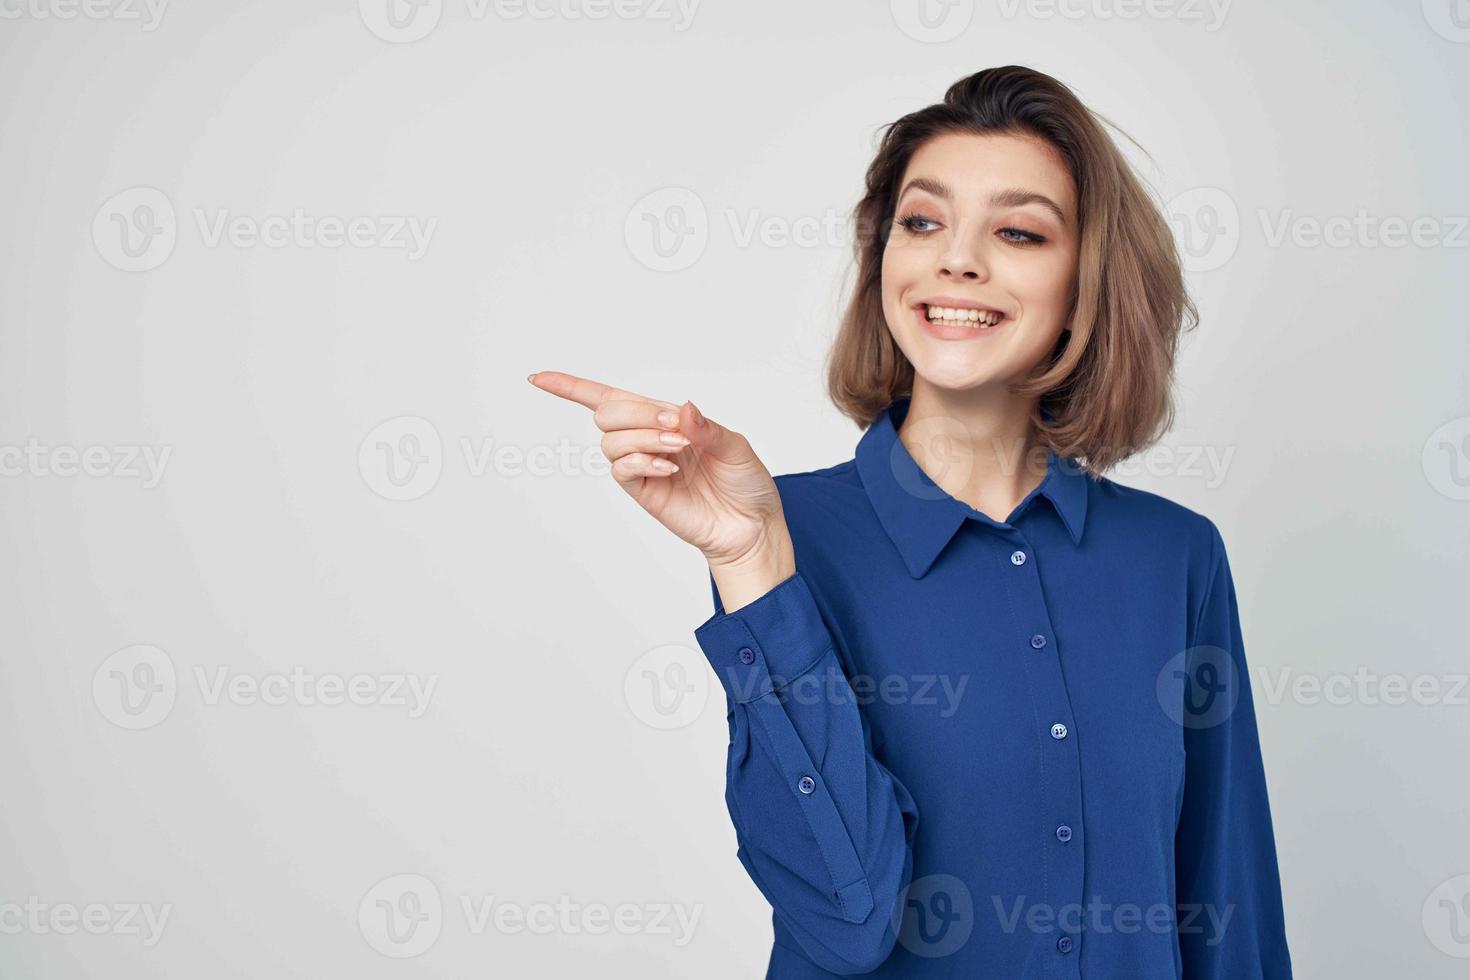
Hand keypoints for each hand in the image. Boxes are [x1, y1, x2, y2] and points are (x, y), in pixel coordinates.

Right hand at [528, 371, 794, 579]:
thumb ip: (705, 426)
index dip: (571, 387)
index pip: (611, 398)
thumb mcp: (734, 444)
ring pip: (611, 440)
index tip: (538, 378)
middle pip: (606, 411)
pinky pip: (621, 469)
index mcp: (665, 419)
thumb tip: (681, 408)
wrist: (752, 526)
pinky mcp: (644, 492)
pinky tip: (668, 466)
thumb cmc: (745, 483)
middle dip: (636, 411)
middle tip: (675, 427)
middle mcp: (647, 439)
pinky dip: (641, 459)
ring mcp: (643, 466)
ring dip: (642, 436)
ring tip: (679, 449)